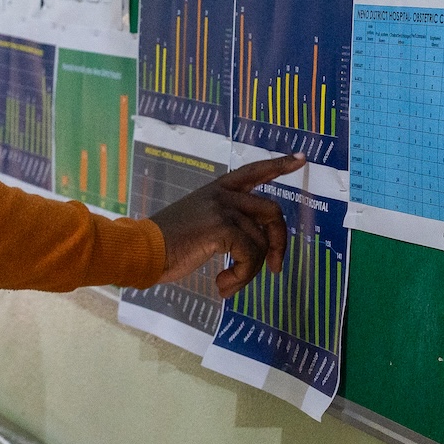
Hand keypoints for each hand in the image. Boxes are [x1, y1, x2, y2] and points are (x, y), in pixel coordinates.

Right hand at [147, 154, 300, 297]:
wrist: (142, 249)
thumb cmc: (165, 243)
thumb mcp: (197, 223)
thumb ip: (224, 224)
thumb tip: (254, 245)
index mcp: (216, 190)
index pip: (253, 171)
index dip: (278, 165)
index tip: (301, 158)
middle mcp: (223, 195)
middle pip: (272, 211)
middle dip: (279, 242)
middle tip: (275, 267)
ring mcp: (223, 209)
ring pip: (260, 242)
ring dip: (250, 271)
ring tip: (229, 284)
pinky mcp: (222, 228)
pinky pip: (250, 256)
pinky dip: (242, 277)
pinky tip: (222, 285)